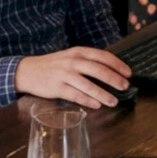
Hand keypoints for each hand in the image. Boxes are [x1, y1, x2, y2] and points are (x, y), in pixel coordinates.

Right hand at [15, 47, 132, 108]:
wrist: (27, 71)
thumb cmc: (53, 65)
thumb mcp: (70, 57)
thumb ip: (87, 62)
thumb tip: (110, 73)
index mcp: (78, 52)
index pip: (102, 56)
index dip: (117, 64)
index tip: (128, 73)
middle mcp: (72, 62)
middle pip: (98, 70)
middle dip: (114, 79)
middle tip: (125, 87)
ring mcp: (64, 75)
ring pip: (88, 85)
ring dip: (103, 94)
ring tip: (114, 101)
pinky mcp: (57, 88)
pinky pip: (75, 95)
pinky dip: (87, 101)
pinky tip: (97, 105)